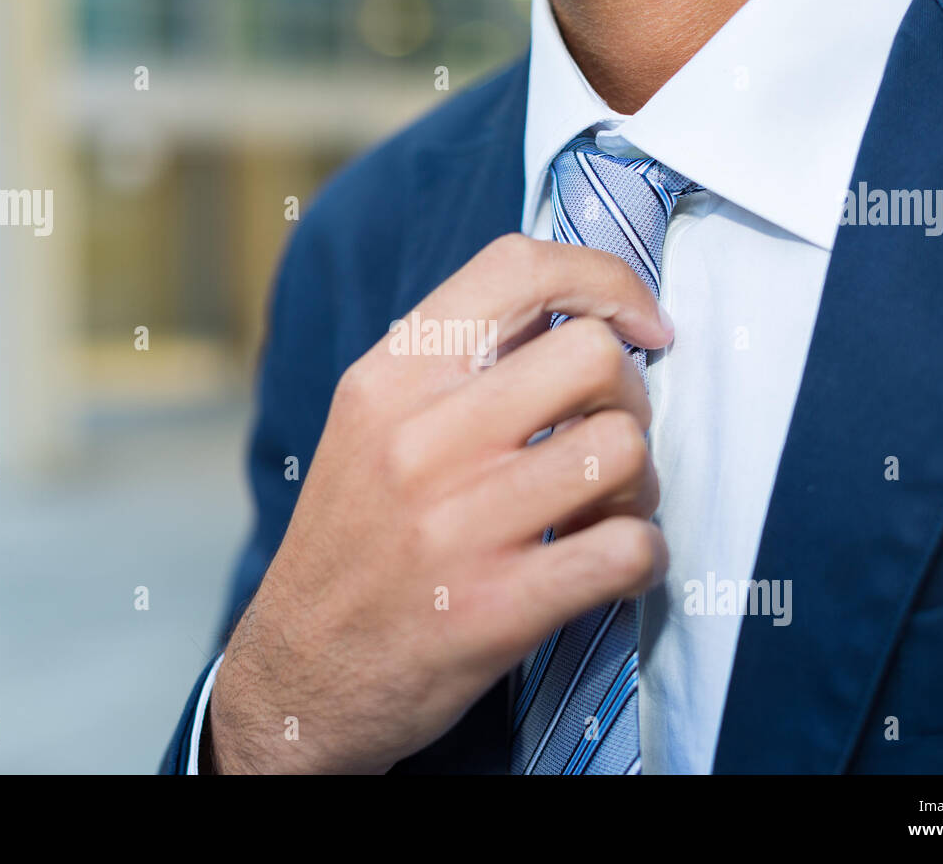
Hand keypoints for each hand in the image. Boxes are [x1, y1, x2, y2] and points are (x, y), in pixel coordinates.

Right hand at [208, 234, 670, 773]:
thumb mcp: (368, 425)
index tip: (640, 324)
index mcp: (389, 379)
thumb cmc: (353, 541)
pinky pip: (629, 549)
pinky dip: (645, 556)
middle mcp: (419, 440)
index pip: (518, 266)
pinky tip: (612, 564)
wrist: (297, 676)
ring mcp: (459, 526)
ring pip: (623, 449)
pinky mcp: (497, 609)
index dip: (606, 279)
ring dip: (640, 482)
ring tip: (608, 508)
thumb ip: (454, 363)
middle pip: (593, 355)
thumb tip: (577, 313)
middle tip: (608, 435)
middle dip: (630, 394)